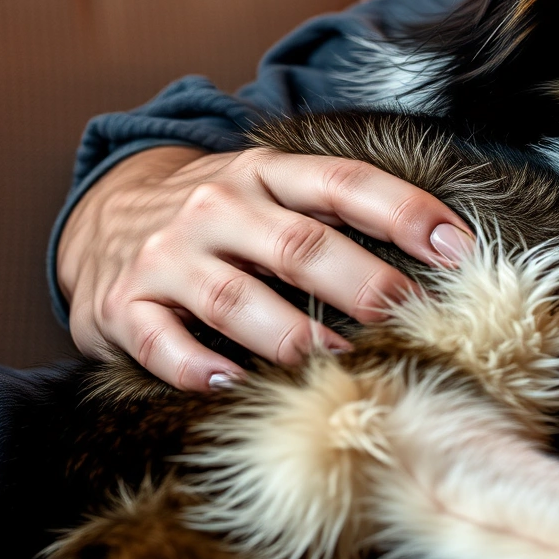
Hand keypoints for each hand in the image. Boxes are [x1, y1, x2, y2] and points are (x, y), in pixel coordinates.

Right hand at [56, 144, 472, 390]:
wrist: (100, 216)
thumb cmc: (219, 217)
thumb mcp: (270, 191)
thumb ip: (337, 213)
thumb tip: (441, 252)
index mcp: (265, 174)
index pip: (344, 183)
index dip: (405, 212)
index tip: (458, 249)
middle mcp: (216, 208)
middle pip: (299, 246)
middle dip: (361, 283)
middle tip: (409, 316)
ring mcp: (167, 256)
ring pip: (234, 299)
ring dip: (292, 335)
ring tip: (341, 363)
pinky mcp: (124, 304)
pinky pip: (161, 342)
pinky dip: (197, 367)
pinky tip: (233, 384)